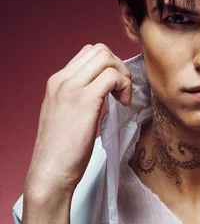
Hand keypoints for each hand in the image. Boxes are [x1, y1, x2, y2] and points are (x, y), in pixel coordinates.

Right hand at [25, 43, 132, 199]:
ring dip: (123, 75)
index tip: (115, 88)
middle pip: (99, 50)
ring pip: (106, 58)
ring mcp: (71, 88)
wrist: (50, 172)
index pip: (87, 54)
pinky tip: (123, 104)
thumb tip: (103, 92)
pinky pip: (112, 76)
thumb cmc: (61, 152)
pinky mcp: (84, 101)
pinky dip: (124, 86)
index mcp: (57, 82)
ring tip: (123, 98)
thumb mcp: (66, 116)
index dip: (108, 66)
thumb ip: (79, 99)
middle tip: (123, 91)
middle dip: (119, 66)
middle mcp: (62, 80)